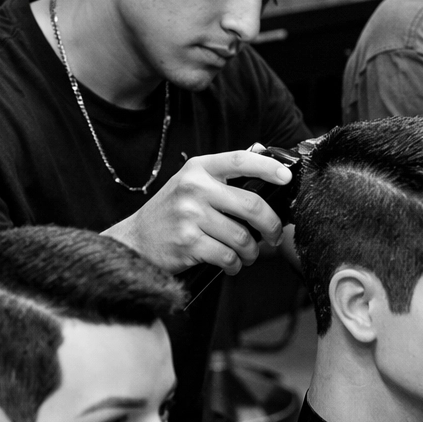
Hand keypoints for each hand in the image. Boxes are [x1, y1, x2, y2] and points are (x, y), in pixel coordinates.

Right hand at [105, 150, 292, 274]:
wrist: (134, 241)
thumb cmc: (169, 213)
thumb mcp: (189, 184)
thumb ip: (222, 175)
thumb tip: (263, 156)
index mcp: (198, 169)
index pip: (240, 160)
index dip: (268, 167)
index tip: (287, 177)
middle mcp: (194, 188)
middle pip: (251, 205)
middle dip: (271, 225)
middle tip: (274, 235)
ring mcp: (190, 216)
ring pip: (242, 237)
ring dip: (251, 252)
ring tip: (247, 255)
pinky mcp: (188, 243)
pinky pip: (228, 257)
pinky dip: (235, 265)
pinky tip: (231, 264)